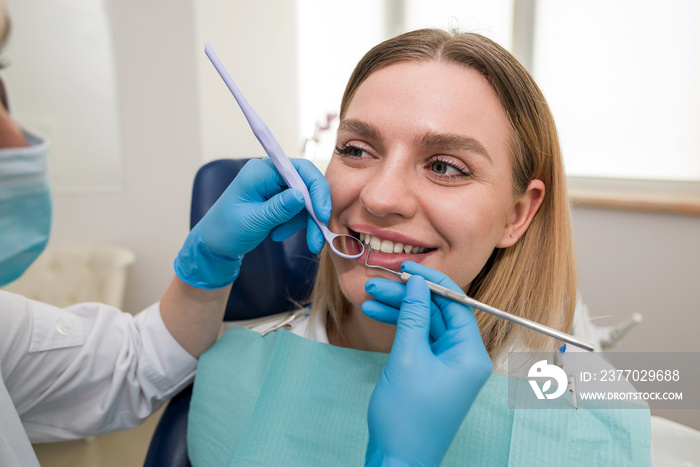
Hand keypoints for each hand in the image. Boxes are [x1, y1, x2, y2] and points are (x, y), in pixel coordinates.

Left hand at [174, 158, 329, 288]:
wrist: (214, 244)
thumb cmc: (226, 230)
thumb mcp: (252, 221)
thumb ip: (277, 209)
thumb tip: (300, 197)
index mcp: (261, 171)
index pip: (300, 170)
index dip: (316, 189)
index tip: (322, 214)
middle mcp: (271, 174)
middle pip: (307, 185)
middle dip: (314, 212)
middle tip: (317, 239)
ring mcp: (276, 186)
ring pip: (306, 200)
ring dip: (305, 222)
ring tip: (281, 237)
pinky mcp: (279, 199)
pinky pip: (298, 209)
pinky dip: (295, 224)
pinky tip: (277, 234)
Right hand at [363, 262, 492, 465]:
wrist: (398, 459)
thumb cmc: (407, 418)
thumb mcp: (408, 358)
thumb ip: (413, 316)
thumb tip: (418, 283)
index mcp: (471, 354)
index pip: (456, 304)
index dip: (430, 282)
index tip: (407, 268)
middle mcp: (464, 358)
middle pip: (437, 312)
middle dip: (407, 297)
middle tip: (378, 284)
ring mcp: (448, 365)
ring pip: (424, 324)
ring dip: (399, 310)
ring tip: (370, 298)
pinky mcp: (431, 372)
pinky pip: (418, 340)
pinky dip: (399, 327)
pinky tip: (377, 315)